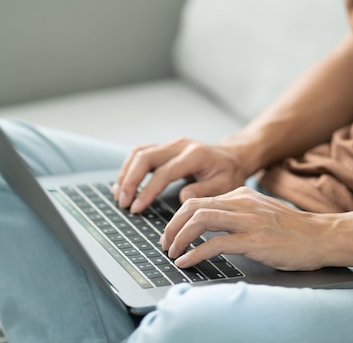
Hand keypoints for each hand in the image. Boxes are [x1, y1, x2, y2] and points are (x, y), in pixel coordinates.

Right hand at [111, 138, 250, 212]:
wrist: (233, 156)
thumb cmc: (229, 173)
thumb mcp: (226, 186)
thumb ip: (205, 191)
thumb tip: (183, 197)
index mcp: (195, 155)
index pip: (164, 172)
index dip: (147, 190)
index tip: (136, 208)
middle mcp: (180, 146)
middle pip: (145, 157)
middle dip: (130, 180)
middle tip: (123, 202)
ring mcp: (171, 145)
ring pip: (139, 152)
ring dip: (125, 173)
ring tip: (119, 195)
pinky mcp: (165, 148)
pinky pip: (141, 153)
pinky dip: (129, 168)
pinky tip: (123, 184)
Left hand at [161, 186, 329, 270]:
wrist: (323, 236)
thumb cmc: (293, 230)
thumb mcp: (260, 212)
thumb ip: (236, 214)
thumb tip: (208, 226)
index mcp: (241, 195)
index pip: (198, 199)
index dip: (178, 217)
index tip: (171, 233)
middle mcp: (242, 203)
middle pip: (193, 207)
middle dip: (172, 226)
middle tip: (165, 243)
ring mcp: (248, 220)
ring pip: (200, 220)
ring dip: (179, 238)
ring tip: (173, 253)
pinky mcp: (255, 240)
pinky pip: (216, 243)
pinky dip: (196, 253)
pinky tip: (188, 262)